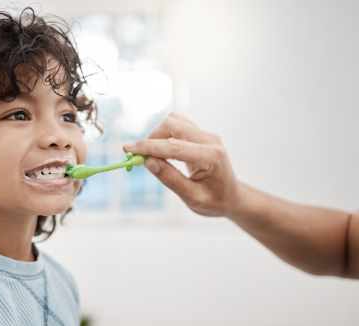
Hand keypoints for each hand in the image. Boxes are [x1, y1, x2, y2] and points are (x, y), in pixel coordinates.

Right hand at [123, 112, 240, 216]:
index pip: (173, 146)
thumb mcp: (192, 198)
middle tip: (139, 158)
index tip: (128, 150)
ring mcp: (206, 135)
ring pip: (173, 121)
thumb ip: (171, 179)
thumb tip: (148, 162)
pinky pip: (177, 125)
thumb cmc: (215, 201)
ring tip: (153, 157)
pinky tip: (162, 152)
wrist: (231, 196)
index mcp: (211, 157)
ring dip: (157, 136)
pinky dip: (164, 135)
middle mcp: (210, 140)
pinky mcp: (200, 134)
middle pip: (172, 125)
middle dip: (151, 139)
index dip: (148, 147)